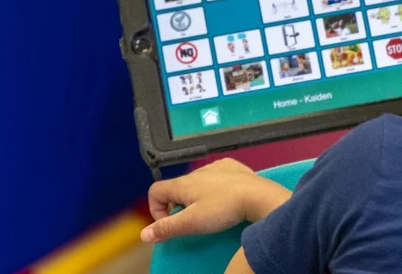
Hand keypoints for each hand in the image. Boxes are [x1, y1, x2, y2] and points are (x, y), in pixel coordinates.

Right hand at [141, 158, 292, 242]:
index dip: (156, 209)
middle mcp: (197, 172)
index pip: (155, 190)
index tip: (170, 223)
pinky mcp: (232, 166)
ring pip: (197, 182)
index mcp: (183, 183)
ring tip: (212, 211)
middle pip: (177, 188)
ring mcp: (215, 166)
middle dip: (179, 205)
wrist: (257, 196)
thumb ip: (167, 227)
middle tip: (194, 221)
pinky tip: (226, 197)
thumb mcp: (191, 223)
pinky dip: (215, 186)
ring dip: (198, 196)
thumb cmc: (223, 209)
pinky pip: (216, 176)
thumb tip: (144, 234)